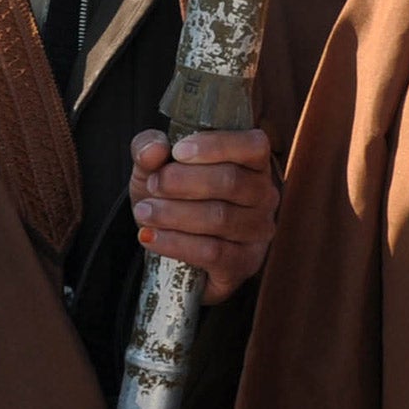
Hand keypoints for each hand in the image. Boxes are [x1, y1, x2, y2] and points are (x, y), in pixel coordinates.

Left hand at [129, 127, 279, 304]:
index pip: (252, 145)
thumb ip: (149, 148)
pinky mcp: (244, 263)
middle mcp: (264, 195)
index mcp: (252, 162)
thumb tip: (154, 149)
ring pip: (220, 218)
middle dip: (183, 181)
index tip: (177, 151)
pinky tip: (149, 236)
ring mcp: (258, 231)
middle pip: (231, 181)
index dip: (216, 146)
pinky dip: (175, 243)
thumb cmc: (172, 195)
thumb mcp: (155, 166)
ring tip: (144, 212)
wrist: (171, 245)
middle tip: (153, 184)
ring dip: (174, 214)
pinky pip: (213, 252)